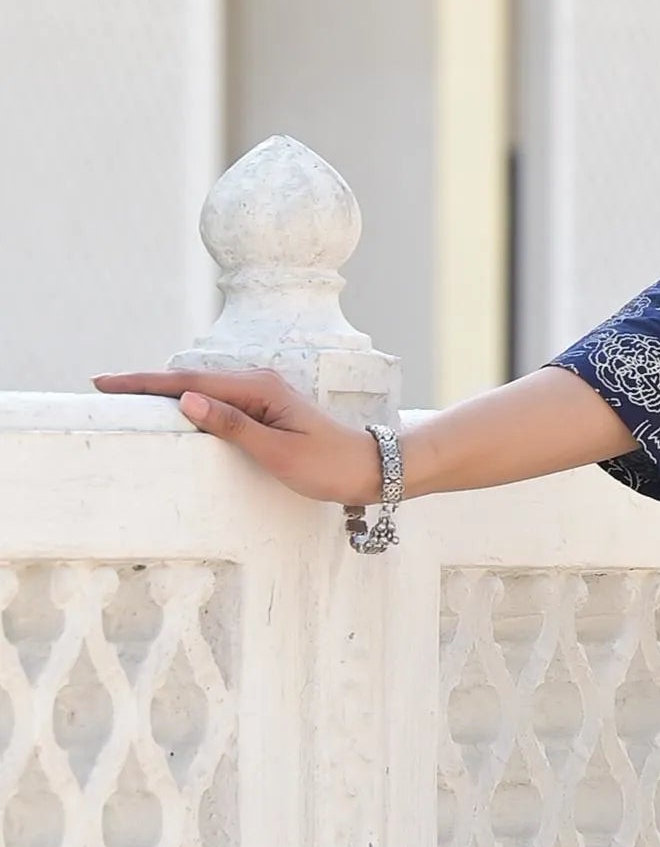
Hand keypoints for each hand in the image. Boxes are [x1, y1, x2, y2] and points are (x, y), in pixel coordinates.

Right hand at [94, 368, 381, 505]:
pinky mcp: (263, 407)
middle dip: (145, 383)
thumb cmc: (328, 465)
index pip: (188, 383)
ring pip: (200, 387)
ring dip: (163, 390)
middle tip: (102, 386)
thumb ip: (232, 426)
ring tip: (125, 395)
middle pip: (188, 379)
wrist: (369, 467)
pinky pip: (216, 399)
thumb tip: (186, 400)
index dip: (144, 383)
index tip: (106, 382)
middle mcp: (257, 383)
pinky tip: (170, 406)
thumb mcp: (278, 452)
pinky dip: (187, 400)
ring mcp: (260, 393)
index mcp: (258, 388)